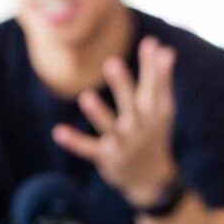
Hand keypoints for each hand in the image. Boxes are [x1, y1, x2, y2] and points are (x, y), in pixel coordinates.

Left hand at [52, 37, 178, 205]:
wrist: (151, 180)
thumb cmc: (152, 133)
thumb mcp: (160, 109)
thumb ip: (160, 79)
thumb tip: (165, 48)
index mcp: (154, 112)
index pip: (154, 86)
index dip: (153, 66)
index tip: (151, 43)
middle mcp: (140, 126)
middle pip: (131, 103)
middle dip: (122, 85)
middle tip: (111, 63)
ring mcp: (123, 143)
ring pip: (110, 126)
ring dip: (98, 113)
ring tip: (85, 96)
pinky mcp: (107, 157)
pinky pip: (89, 149)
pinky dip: (75, 142)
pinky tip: (58, 132)